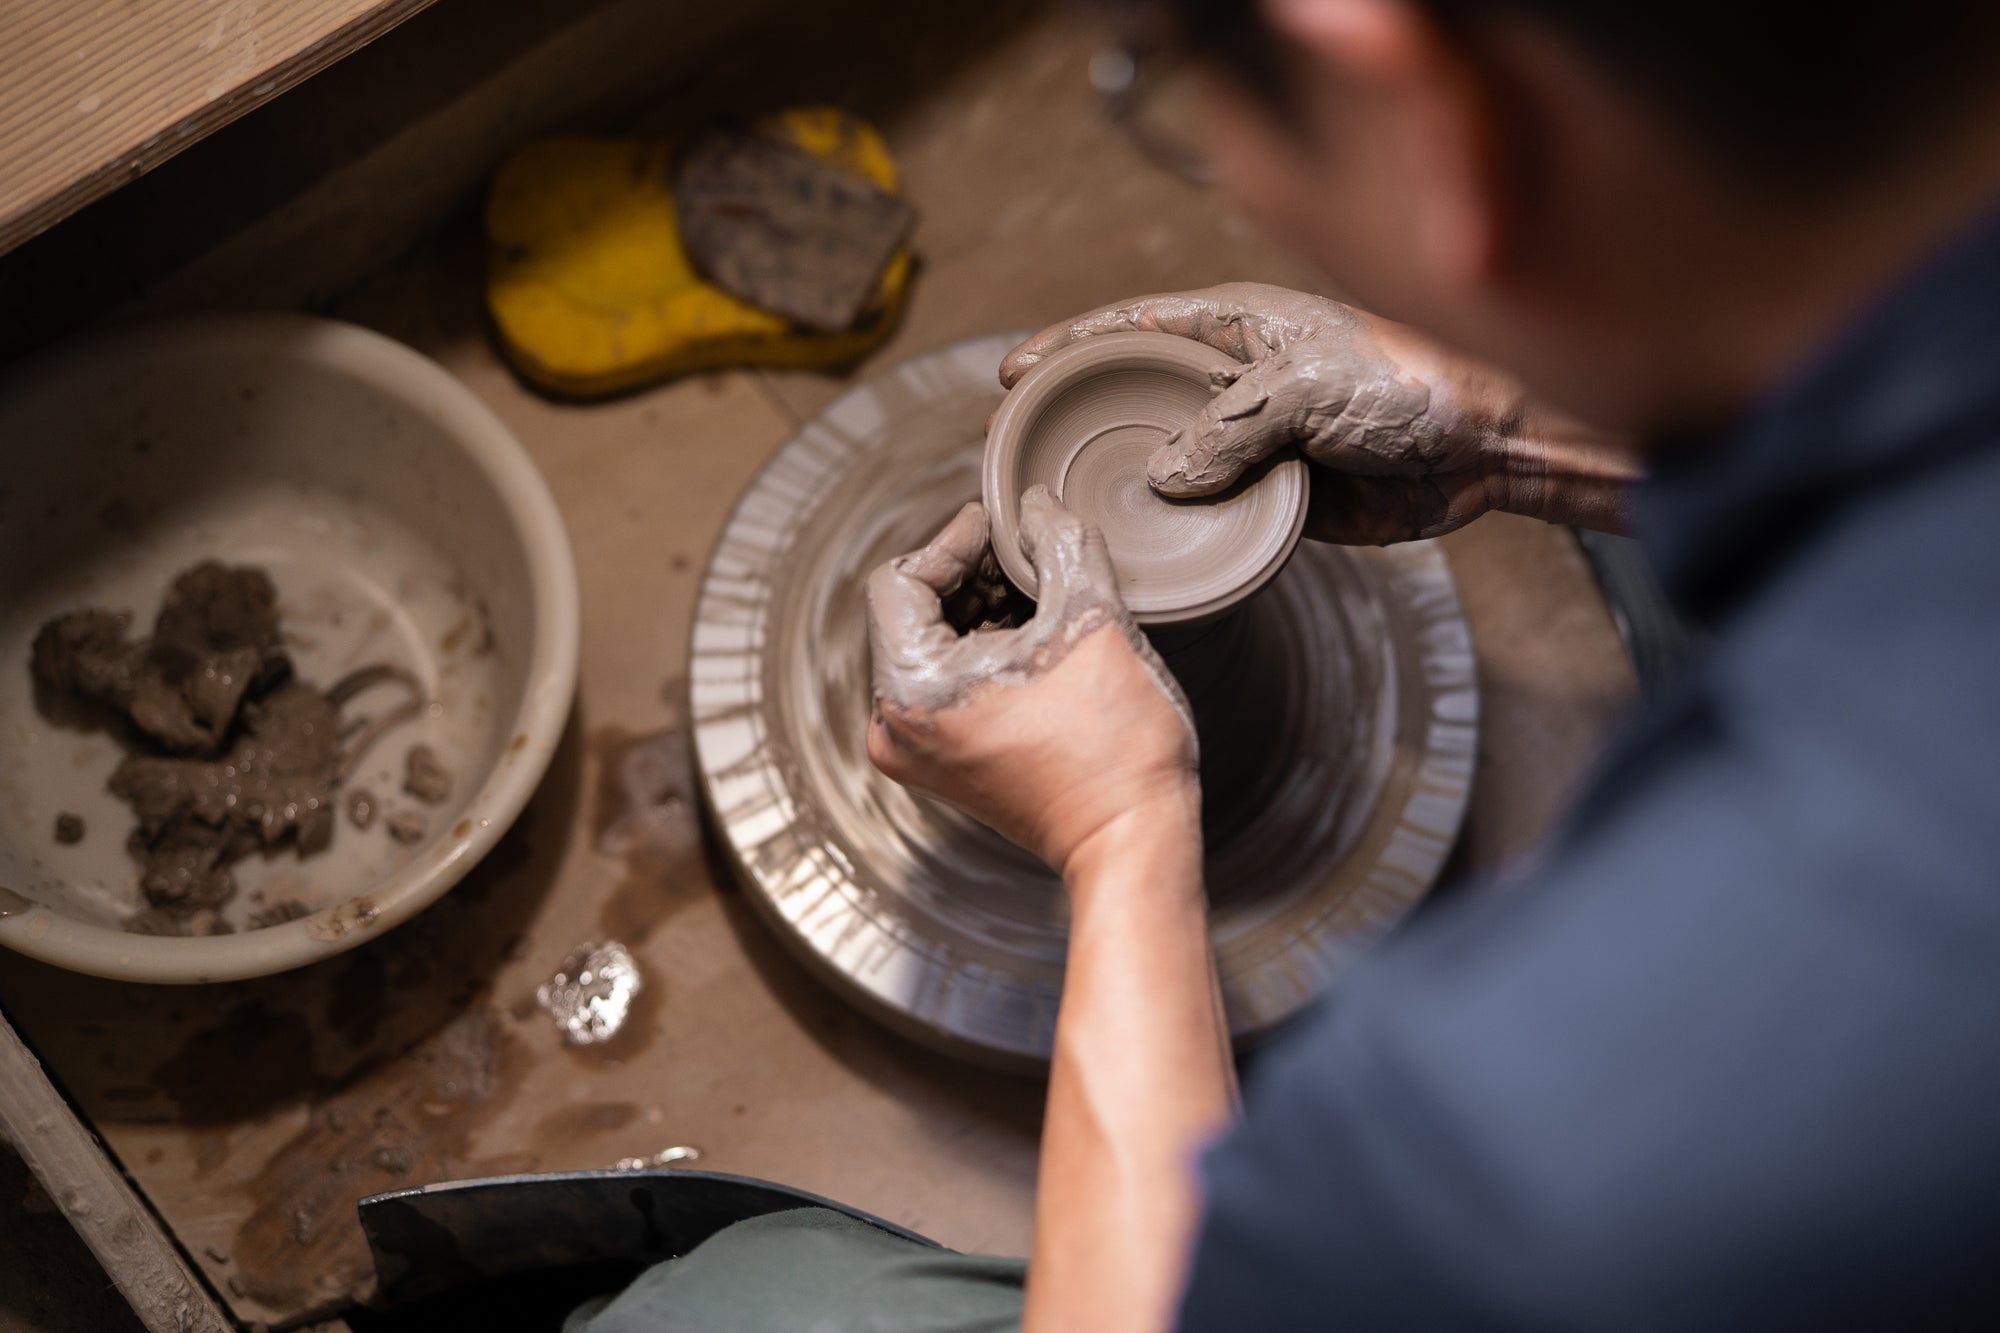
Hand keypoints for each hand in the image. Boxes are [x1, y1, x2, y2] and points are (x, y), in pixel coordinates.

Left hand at [866, 489, 1198, 877]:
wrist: (1133, 843)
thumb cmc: (1116, 749)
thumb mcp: (1093, 620)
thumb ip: (1060, 542)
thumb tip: (1037, 505)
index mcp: (911, 690)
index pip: (900, 579)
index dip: (953, 542)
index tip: (1005, 528)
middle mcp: (895, 725)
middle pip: (910, 611)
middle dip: (971, 577)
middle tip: (1031, 558)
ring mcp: (916, 750)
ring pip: (929, 643)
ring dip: (981, 610)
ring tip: (1042, 598)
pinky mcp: (943, 762)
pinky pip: (944, 681)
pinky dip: (982, 650)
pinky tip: (1037, 638)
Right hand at [1001, 283, 1635, 541]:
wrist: (1489, 447)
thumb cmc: (1415, 387)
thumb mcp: (1311, 390)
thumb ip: (1232, 429)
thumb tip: (1165, 478)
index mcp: (1240, 325)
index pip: (1133, 327)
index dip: (1070, 345)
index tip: (1015, 371)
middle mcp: (1238, 378)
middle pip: (1140, 397)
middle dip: (1086, 420)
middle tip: (1026, 451)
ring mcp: (1254, 440)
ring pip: (1171, 462)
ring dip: (1129, 484)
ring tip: (1066, 505)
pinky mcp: (1276, 497)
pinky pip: (1212, 513)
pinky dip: (1180, 529)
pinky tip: (1142, 544)